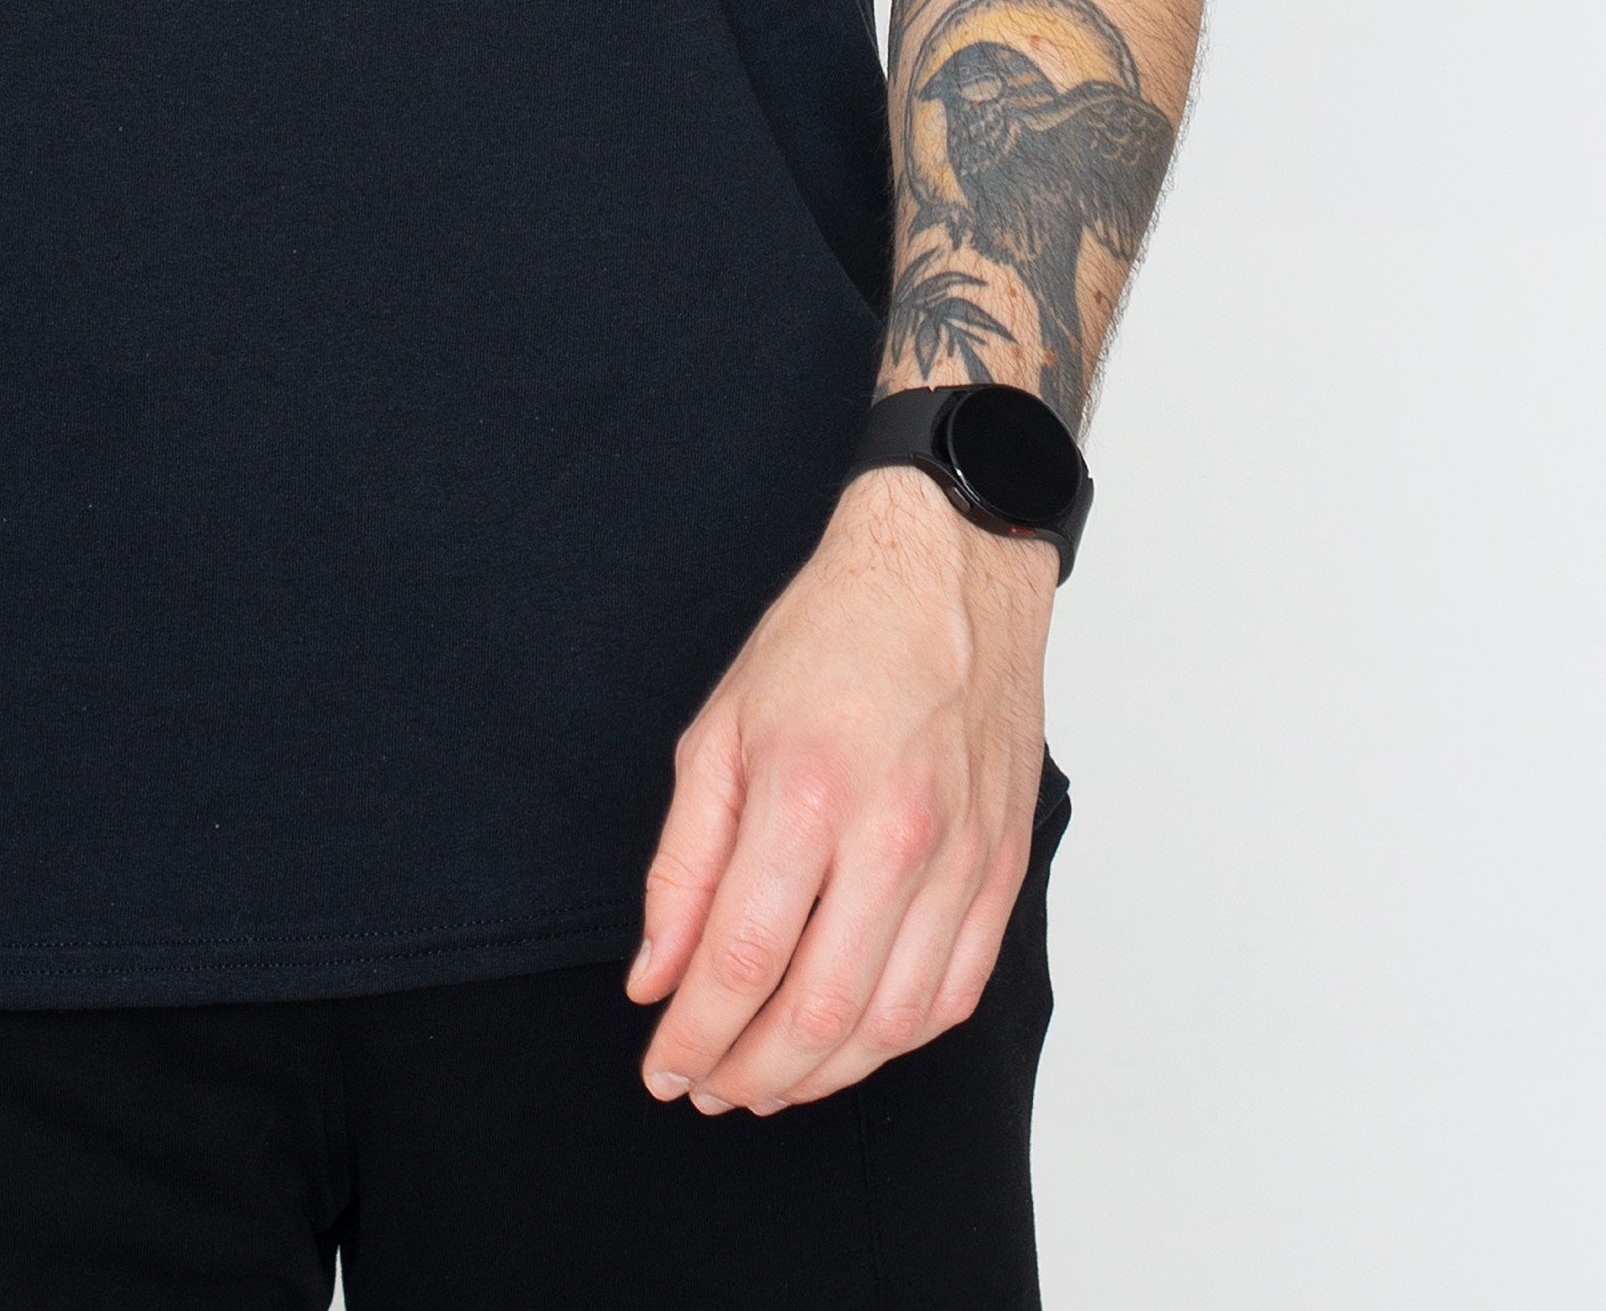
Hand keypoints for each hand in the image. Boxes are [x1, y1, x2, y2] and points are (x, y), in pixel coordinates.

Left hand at [624, 459, 1053, 1113]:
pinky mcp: (1003, 871)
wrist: (949, 572)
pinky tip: (850, 1043)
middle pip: (817, 1012)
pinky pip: (954, 996)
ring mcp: (960, 859)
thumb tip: (656, 978)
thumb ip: (682, 865)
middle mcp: (893, 836)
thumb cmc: (828, 637)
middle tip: (705, 1087)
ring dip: (821, 1075)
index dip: (694, 1033)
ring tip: (765, 1081)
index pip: (741, 958)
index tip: (661, 1065)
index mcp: (807, 790)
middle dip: (749, 1073)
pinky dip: (896, 1042)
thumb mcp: (719, 729)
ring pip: (891, 1024)